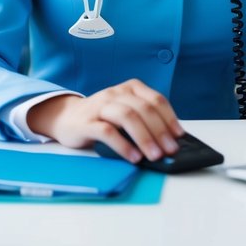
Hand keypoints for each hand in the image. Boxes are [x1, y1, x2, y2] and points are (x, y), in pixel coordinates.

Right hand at [26, 78, 184, 162]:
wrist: (66, 117)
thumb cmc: (102, 117)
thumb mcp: (125, 112)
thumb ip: (144, 120)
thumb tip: (168, 142)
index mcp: (130, 88)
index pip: (155, 99)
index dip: (170, 118)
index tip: (179, 136)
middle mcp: (116, 93)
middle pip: (143, 109)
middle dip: (160, 131)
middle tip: (170, 150)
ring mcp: (101, 105)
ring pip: (127, 117)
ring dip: (144, 137)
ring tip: (154, 155)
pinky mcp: (87, 122)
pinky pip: (107, 132)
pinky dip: (123, 145)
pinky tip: (133, 157)